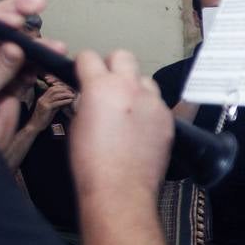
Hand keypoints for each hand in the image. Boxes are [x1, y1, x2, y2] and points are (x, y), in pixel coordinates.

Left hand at [0, 0, 48, 150]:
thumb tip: (14, 46)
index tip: (18, 12)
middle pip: (0, 29)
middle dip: (19, 18)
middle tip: (37, 5)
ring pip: (19, 46)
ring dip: (37, 44)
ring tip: (55, 46)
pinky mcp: (13, 83)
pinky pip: (29, 66)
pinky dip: (42, 62)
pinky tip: (52, 59)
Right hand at [27, 80, 76, 127]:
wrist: (35, 126)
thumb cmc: (43, 120)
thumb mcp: (50, 110)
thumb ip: (56, 105)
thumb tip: (64, 101)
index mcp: (42, 99)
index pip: (51, 89)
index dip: (60, 88)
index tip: (68, 90)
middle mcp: (42, 99)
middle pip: (53, 90)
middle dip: (63, 90)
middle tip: (71, 92)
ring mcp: (43, 103)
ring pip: (56, 95)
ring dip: (65, 94)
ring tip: (72, 96)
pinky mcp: (46, 108)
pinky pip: (56, 102)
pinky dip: (64, 101)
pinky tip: (70, 101)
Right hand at [69, 50, 173, 198]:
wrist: (120, 189)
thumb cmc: (93, 164)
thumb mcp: (77, 125)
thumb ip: (85, 101)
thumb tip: (89, 95)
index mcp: (101, 87)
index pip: (89, 57)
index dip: (83, 65)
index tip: (83, 72)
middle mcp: (129, 88)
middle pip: (123, 56)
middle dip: (112, 65)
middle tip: (107, 83)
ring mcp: (152, 102)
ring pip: (144, 79)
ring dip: (134, 87)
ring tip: (127, 108)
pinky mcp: (167, 118)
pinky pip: (158, 103)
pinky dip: (148, 109)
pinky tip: (140, 127)